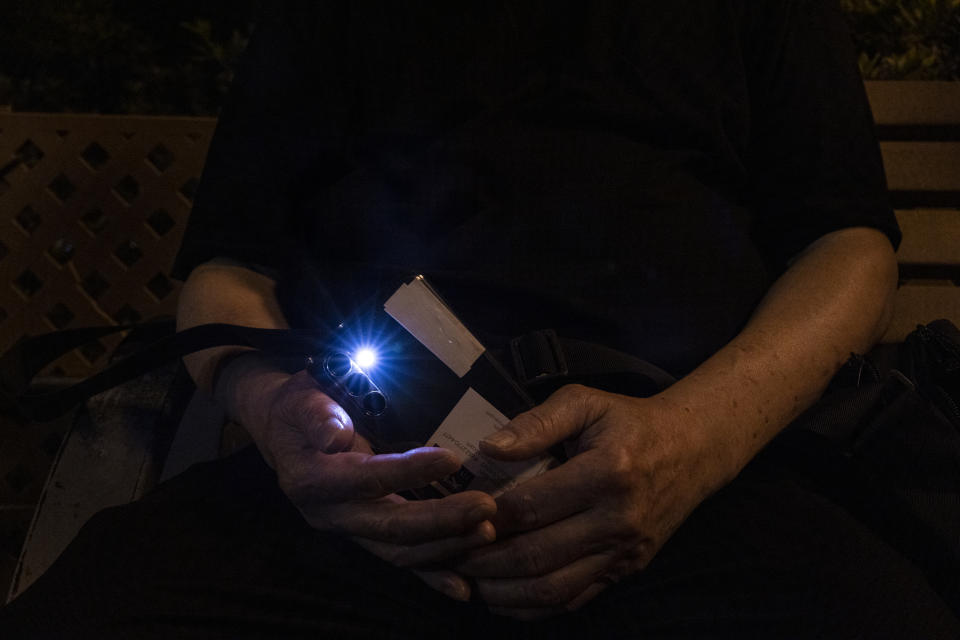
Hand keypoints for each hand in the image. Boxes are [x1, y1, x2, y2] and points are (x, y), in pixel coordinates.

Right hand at [237, 366, 497, 600]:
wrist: (284, 435)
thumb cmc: (298, 409)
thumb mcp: (300, 399)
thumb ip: (317, 415)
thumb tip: (334, 434)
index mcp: (314, 479)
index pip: (368, 479)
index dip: (410, 472)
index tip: (454, 459)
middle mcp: (332, 514)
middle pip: (390, 527)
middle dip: (442, 521)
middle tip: (487, 507)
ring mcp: (350, 530)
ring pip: (400, 551)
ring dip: (446, 547)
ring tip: (488, 532)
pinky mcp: (365, 536)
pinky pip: (401, 560)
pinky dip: (433, 574)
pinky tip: (465, 587)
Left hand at [454, 384, 730, 619]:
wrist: (692, 450)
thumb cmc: (629, 422)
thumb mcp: (586, 402)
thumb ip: (536, 422)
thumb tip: (489, 448)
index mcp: (606, 473)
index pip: (530, 506)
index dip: (486, 517)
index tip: (454, 516)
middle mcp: (617, 520)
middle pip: (537, 555)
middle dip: (484, 560)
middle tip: (448, 553)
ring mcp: (624, 552)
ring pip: (552, 588)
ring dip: (503, 590)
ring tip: (468, 579)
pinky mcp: (626, 571)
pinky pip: (573, 600)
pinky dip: (532, 606)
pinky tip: (502, 595)